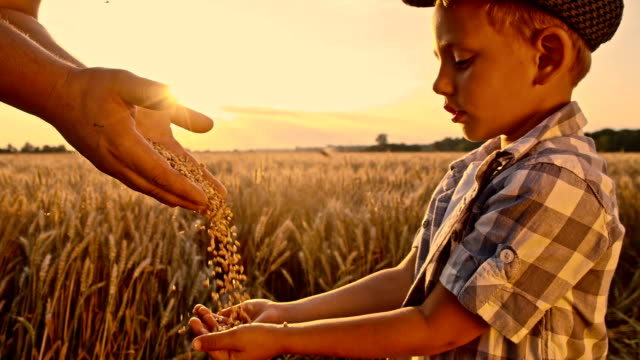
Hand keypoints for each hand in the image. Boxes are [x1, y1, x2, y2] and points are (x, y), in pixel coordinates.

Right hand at [44, 66, 221, 209]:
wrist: (56, 95)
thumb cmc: (93, 86)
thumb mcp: (126, 82)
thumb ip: (158, 95)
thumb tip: (192, 111)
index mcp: (122, 144)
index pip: (159, 173)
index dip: (183, 187)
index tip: (205, 199)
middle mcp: (116, 161)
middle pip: (156, 186)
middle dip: (185, 198)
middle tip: (211, 210)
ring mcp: (112, 165)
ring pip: (148, 187)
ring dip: (174, 197)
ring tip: (199, 208)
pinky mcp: (112, 164)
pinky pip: (141, 181)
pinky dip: (160, 189)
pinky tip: (175, 197)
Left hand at [190, 304, 283, 359]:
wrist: (282, 334)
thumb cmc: (261, 337)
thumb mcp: (235, 337)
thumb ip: (214, 340)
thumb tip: (194, 344)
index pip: (209, 346)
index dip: (199, 333)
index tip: (192, 320)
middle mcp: (232, 354)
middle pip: (212, 339)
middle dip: (203, 326)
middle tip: (193, 315)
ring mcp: (237, 345)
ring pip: (219, 332)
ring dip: (210, 321)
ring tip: (201, 310)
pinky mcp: (242, 337)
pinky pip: (228, 328)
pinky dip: (220, 320)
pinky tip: (212, 313)